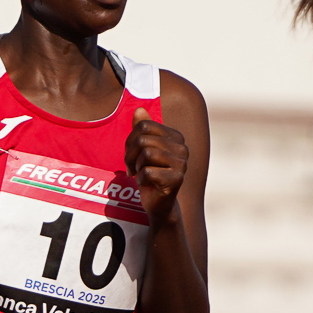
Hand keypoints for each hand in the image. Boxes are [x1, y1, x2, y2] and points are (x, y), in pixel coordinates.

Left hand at [125, 111, 188, 225]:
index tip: (131, 154)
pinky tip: (147, 183)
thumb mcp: (142, 150)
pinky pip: (148, 172)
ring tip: (139, 173)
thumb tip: (139, 110)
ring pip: (146, 154)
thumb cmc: (149, 173)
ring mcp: (182, 164)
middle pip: (143, 139)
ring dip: (136, 166)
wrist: (157, 202)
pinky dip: (141, 179)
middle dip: (130, 155)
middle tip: (131, 166)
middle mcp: (182, 148)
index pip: (144, 126)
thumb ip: (142, 130)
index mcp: (176, 137)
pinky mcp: (177, 179)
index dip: (130, 140)